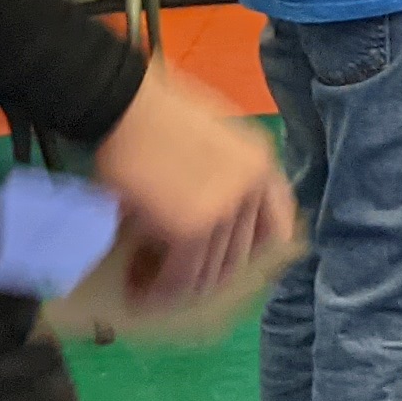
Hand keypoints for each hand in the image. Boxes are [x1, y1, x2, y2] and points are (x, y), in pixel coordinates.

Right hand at [87, 66, 293, 310]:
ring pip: (208, 271)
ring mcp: (225, 211)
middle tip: (174, 285)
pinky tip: (141, 294)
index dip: (254, 252)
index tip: (230, 266)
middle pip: (238, 256)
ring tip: (151, 295)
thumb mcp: (214, 134)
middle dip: (204, 277)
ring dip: (179, 289)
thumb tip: (216, 216)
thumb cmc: (156, 113)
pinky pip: (179, 275)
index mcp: (261, 165)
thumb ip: (227, 172)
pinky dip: (160, 290)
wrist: (124, 105)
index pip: (277, 227)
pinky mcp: (190, 229)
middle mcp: (252, 191)